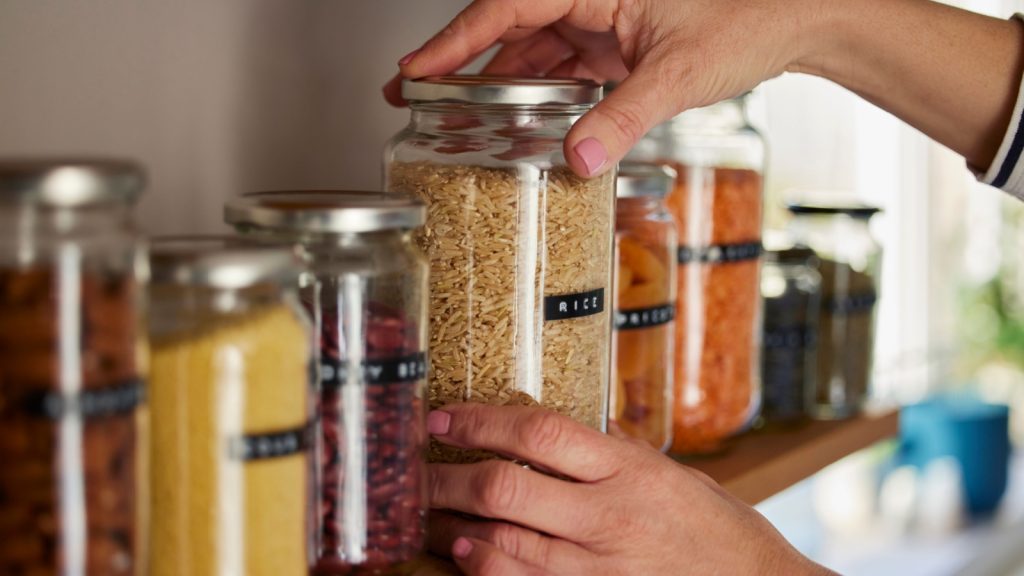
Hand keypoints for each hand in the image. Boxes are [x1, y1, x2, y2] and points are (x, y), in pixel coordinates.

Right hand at [382, 0, 823, 177]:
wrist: (793, 18)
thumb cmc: (748, 17)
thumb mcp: (677, 74)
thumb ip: (623, 117)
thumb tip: (576, 158)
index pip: (507, 6)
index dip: (455, 38)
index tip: (416, 67)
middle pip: (507, 24)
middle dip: (459, 59)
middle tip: (411, 91)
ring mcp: (599, 18)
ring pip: (529, 47)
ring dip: (493, 80)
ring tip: (452, 112)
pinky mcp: (611, 41)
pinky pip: (558, 64)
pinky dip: (533, 90)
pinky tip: (512, 115)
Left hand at [424, 403, 830, 574]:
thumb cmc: (715, 527)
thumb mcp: (668, 473)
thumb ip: (608, 456)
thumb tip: (546, 436)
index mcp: (628, 469)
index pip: (538, 432)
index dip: (480, 421)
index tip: (443, 418)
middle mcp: (608, 516)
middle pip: (505, 488)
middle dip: (447, 477)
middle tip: (414, 468)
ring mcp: (598, 566)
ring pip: (504, 541)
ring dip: (453, 525)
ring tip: (425, 511)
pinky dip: (486, 568)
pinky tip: (464, 554)